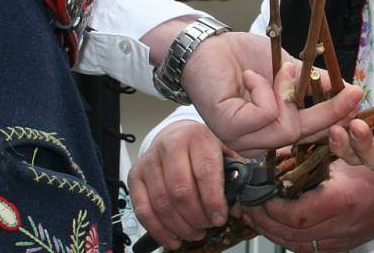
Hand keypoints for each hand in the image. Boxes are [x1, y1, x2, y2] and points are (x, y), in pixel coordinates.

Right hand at [128, 120, 229, 250]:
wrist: (176, 134)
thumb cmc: (203, 147)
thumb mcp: (224, 150)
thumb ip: (233, 174)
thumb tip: (238, 206)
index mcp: (198, 137)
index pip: (205, 173)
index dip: (213, 201)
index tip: (220, 218)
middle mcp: (171, 146)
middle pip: (181, 191)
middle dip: (196, 217)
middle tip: (207, 227)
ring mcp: (149, 161)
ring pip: (162, 203)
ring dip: (180, 226)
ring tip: (195, 233)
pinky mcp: (135, 176)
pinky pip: (143, 209)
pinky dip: (158, 230)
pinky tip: (173, 239)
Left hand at [182, 33, 362, 155]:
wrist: (209, 46)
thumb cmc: (245, 57)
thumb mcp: (287, 69)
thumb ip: (312, 83)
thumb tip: (346, 89)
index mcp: (272, 130)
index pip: (310, 133)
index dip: (336, 118)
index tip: (358, 98)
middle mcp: (257, 141)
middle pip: (304, 135)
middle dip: (331, 112)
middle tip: (353, 92)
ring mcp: (241, 138)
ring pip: (285, 129)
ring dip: (288, 92)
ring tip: (280, 68)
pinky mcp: (228, 128)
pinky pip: (264, 115)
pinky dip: (264, 89)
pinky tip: (250, 77)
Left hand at [240, 161, 373, 252]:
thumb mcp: (347, 152)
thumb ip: (313, 153)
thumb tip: (279, 152)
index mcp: (341, 201)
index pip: (297, 214)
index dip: (272, 208)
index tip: (256, 194)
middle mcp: (340, 226)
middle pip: (292, 234)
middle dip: (264, 221)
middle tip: (246, 206)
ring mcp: (342, 239)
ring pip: (297, 245)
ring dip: (272, 232)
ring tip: (254, 217)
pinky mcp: (343, 245)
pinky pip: (309, 248)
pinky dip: (288, 238)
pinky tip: (277, 227)